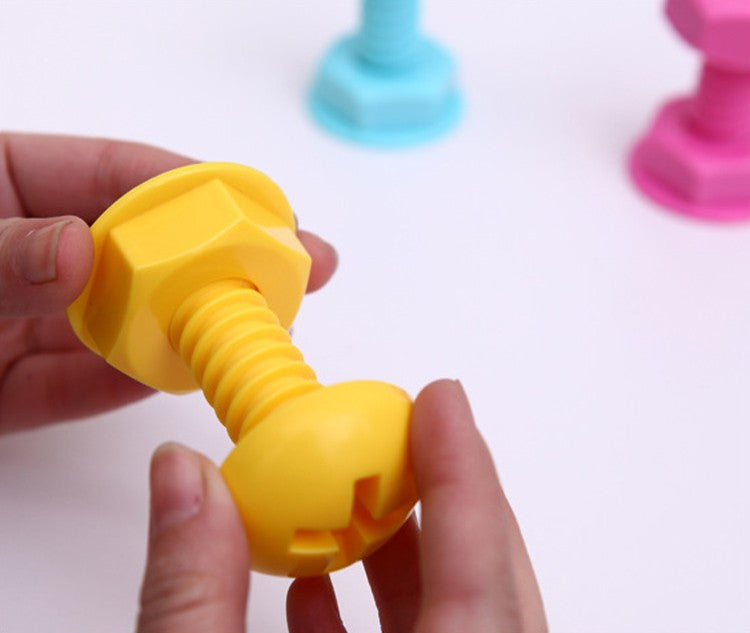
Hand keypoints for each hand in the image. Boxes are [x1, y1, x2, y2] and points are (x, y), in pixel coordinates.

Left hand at [0, 133, 336, 432]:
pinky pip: (81, 386)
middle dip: (218, 259)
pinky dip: (130, 385)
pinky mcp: (12, 385)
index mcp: (8, 188)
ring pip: (123, 321)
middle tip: (300, 264)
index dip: (196, 187)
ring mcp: (19, 320)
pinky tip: (187, 376)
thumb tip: (77, 249)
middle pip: (141, 251)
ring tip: (259, 329)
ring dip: (189, 325)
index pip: (118, 174)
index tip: (261, 208)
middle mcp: (27, 252)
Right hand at [136, 380, 547, 632]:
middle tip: (410, 434)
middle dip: (451, 498)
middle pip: (490, 586)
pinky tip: (316, 594)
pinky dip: (374, 615)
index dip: (463, 477)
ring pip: (461, 617)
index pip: (478, 578)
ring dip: (409, 553)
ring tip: (355, 497)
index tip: (440, 400)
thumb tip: (184, 479)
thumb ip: (191, 594)